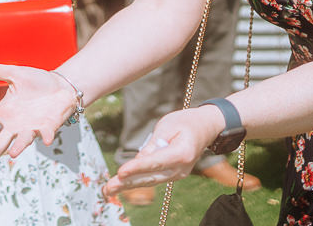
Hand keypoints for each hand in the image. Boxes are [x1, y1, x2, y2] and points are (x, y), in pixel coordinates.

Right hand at [0, 63, 80, 180]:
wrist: (61, 86)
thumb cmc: (37, 81)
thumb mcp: (14, 73)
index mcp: (4, 112)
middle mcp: (15, 125)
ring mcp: (31, 128)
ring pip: (21, 141)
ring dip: (18, 147)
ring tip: (11, 154)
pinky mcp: (48, 127)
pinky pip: (45, 134)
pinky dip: (45, 136)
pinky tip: (46, 139)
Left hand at [102, 107, 220, 198]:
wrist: (205, 127)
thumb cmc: (186, 122)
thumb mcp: (167, 125)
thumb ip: (153, 144)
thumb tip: (138, 160)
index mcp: (182, 153)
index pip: (154, 163)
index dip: (136, 168)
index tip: (120, 173)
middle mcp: (180, 168)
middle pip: (150, 177)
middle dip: (127, 183)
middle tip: (107, 188)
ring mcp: (178, 174)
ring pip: (150, 181)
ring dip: (128, 185)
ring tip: (108, 190)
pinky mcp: (173, 174)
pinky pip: (153, 178)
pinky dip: (137, 181)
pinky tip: (121, 184)